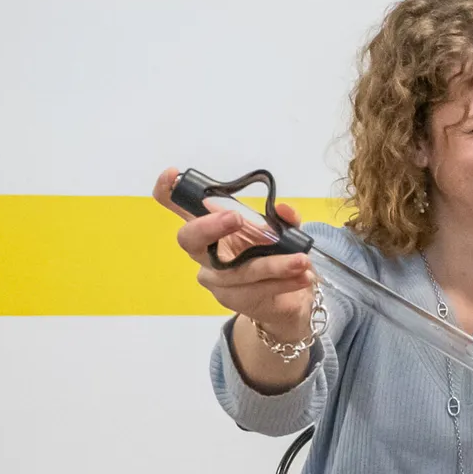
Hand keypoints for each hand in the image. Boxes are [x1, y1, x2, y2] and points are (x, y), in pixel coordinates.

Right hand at [153, 167, 314, 338]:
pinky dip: (283, 282)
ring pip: (236, 271)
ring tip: (301, 261)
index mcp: (210, 226)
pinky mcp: (230, 299)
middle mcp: (203, 251)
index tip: (172, 174)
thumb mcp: (283, 232)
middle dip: (210, 227)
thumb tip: (282, 209)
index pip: (178, 207)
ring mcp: (214, 278)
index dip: (168, 190)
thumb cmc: (274, 255)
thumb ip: (284, 220)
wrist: (288, 296)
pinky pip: (254, 290)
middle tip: (237, 217)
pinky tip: (304, 277)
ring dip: (273, 265)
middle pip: (190, 239)